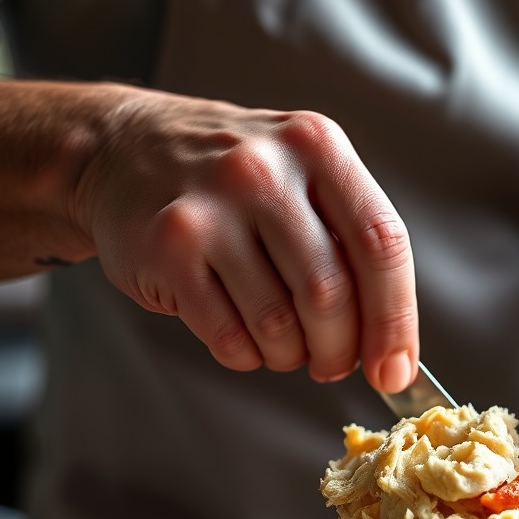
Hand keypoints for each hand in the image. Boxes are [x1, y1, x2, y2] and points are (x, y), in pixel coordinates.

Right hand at [73, 88, 417, 391]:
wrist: (122, 149)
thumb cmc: (232, 181)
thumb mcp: (302, 178)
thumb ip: (349, 245)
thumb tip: (392, 348)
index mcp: (318, 147)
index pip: (382, 244)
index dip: (395, 321)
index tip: (396, 371)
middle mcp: (265, 171)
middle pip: (331, 295)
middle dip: (340, 350)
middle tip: (332, 363)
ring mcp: (211, 209)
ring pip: (279, 326)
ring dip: (290, 356)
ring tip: (281, 343)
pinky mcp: (168, 250)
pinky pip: (229, 338)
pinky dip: (246, 356)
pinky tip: (240, 334)